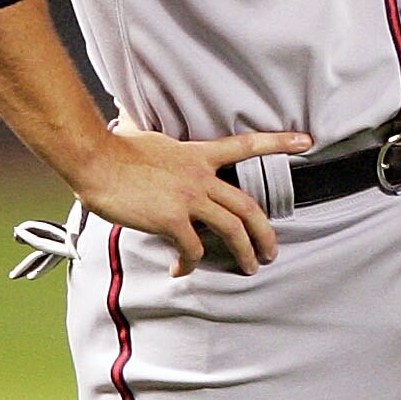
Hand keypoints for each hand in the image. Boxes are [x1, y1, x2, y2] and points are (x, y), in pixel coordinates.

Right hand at [64, 125, 309, 277]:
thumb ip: (161, 145)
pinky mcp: (172, 219)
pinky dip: (189, 264)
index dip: (279, 143)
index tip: (306, 141)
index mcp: (198, 155)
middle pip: (248, 205)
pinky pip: (192, 249)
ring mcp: (189, 198)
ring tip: (249, 267)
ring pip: (232, 230)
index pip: (247, 144)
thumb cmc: (114, 149)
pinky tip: (180, 270)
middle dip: (265, 232)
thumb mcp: (148, 138)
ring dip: (245, 252)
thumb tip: (139, 129)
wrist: (94, 159)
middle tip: (272, 251)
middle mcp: (200, 176)